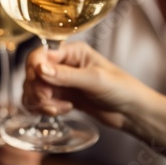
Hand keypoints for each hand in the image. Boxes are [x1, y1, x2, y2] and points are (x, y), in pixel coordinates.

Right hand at [23, 41, 146, 128]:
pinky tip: (62, 111)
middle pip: (32, 73)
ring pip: (33, 88)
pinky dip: (44, 108)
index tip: (40, 87)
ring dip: (40, 101)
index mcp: (71, 52)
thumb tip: (39, 69)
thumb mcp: (95, 80)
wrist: (133, 113)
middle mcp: (63, 64)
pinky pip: (40, 101)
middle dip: (37, 89)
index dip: (34, 70)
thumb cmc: (122, 89)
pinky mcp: (60, 97)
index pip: (39, 55)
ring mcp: (60, 81)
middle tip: (48, 101)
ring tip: (60, 109)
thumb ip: (66, 75)